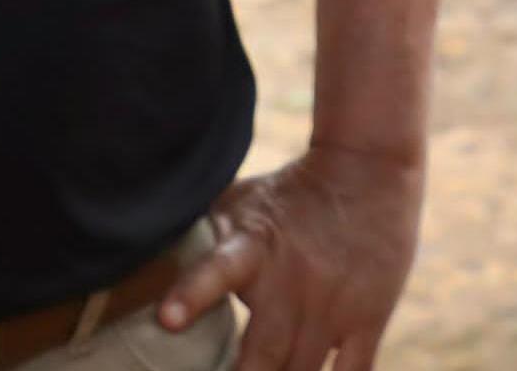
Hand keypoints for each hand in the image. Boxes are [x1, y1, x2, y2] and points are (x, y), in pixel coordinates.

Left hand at [159, 145, 425, 370]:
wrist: (368, 166)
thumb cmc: (288, 191)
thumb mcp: (237, 205)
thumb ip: (201, 242)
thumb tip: (146, 262)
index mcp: (252, 249)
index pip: (217, 270)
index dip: (191, 296)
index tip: (167, 321)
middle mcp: (294, 283)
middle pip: (263, 358)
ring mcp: (335, 304)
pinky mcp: (371, 315)